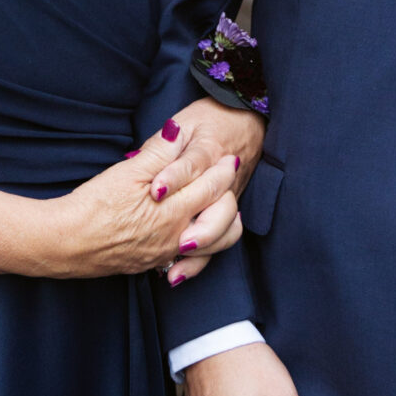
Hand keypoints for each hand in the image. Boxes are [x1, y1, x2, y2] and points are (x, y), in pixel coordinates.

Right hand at [47, 121, 241, 280]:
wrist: (65, 244)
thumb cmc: (93, 205)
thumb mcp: (126, 172)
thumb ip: (158, 153)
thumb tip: (178, 131)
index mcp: (173, 210)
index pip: (211, 188)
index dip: (222, 171)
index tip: (229, 158)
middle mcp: (175, 236)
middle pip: (219, 217)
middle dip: (228, 194)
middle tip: (229, 178)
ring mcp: (164, 253)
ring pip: (210, 244)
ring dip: (222, 225)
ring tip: (223, 210)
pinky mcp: (150, 264)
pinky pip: (187, 260)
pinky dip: (201, 247)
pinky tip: (195, 237)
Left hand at [152, 97, 264, 282]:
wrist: (247, 122)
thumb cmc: (212, 121)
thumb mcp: (186, 123)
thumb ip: (165, 142)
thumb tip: (147, 150)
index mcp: (209, 152)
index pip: (193, 166)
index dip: (175, 178)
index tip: (156, 191)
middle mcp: (223, 180)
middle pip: (218, 208)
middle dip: (200, 228)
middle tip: (179, 240)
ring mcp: (226, 199)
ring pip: (223, 229)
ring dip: (203, 244)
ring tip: (178, 255)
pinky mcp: (222, 214)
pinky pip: (217, 243)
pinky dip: (197, 262)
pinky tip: (174, 274)